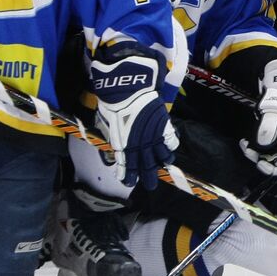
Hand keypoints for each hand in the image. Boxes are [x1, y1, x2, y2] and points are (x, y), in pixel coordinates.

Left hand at [89, 42, 178, 189]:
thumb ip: (111, 138)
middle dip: (148, 177)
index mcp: (122, 145)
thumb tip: (113, 147)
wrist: (126, 89)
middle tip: (151, 186)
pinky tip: (170, 149)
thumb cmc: (111, 105)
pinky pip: (171, 142)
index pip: (126, 165)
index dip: (127, 175)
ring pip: (161, 156)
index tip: (128, 182)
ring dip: (161, 162)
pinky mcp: (163, 126)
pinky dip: (170, 147)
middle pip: (145, 166)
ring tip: (163, 165)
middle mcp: (139, 145)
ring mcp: (153, 136)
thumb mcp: (105, 124)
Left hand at [240, 55, 276, 175]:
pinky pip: (272, 145)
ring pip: (276, 153)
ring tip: (247, 146)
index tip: (259, 163)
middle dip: (264, 159)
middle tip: (248, 151)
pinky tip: (249, 142)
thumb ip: (272, 124)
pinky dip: (260, 147)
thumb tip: (263, 144)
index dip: (276, 167)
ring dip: (260, 153)